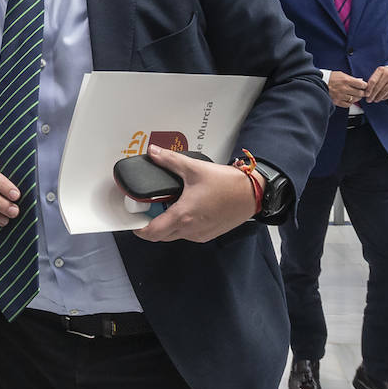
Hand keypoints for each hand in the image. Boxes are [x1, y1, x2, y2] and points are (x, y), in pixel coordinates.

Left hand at [135, 146, 258, 242]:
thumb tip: (153, 152)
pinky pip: (188, 234)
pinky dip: (182, 225)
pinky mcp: (209, 234)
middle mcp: (190, 230)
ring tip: (168, 205)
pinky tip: (185, 208)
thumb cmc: (228, 184)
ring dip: (167, 224)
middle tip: (149, 208)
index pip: (151, 233)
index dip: (139, 228)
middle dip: (151, 225)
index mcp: (183, 216)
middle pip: (161, 236)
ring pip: (175, 235)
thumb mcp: (194, 168)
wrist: (253, 194)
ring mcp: (200, 235)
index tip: (134, 219)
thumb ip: (170, 160)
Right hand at [327, 71, 367, 107]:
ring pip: (354, 99)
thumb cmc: (329, 78)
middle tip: (361, 92)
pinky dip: (350, 102)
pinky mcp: (337, 101)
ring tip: (354, 95)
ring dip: (356, 98)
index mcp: (346, 80)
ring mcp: (340, 96)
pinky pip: (348, 104)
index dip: (365, 86)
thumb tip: (360, 82)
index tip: (364, 86)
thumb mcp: (341, 74)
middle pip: (360, 93)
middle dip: (362, 93)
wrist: (318, 82)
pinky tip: (348, 99)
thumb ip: (351, 78)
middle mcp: (344, 88)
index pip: (362, 85)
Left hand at [364, 66, 387, 102]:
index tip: (366, 95)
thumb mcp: (379, 73)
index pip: (373, 81)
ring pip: (384, 91)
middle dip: (372, 95)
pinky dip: (384, 97)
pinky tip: (381, 98)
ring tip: (374, 100)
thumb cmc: (386, 74)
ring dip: (378, 97)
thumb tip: (365, 92)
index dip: (369, 89)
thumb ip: (373, 80)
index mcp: (381, 70)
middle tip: (368, 100)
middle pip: (378, 87)